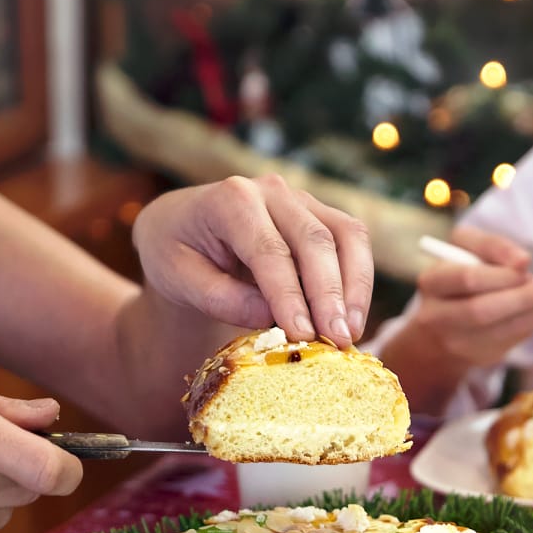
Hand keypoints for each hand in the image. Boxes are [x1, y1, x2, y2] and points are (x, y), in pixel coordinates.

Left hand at [131, 175, 373, 346]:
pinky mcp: (320, 216)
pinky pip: (351, 241)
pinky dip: (358, 280)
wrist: (181, 228)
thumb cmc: (174, 254)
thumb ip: (219, 297)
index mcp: (230, 199)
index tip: (302, 335)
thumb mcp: (176, 279)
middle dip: (329, 295)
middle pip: (314, 240)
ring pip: (345, 235)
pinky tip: (353, 319)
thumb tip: (270, 317)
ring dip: (354, 287)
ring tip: (352, 334)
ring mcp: (301, 200)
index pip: (268, 250)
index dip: (288, 295)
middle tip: (338, 342)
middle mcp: (271, 191)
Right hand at [410, 225, 532, 365]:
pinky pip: (510, 341)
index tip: (526, 260)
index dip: (499, 272)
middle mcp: (435, 316)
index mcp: (432, 282)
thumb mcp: (468, 250)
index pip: (466, 278)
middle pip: (480, 310)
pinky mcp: (476, 356)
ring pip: (498, 330)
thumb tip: (523, 263)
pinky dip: (531, 324)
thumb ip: (493, 248)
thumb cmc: (463, 273)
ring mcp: (455, 342)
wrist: (443, 321)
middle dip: (520, 296)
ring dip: (532, 311)